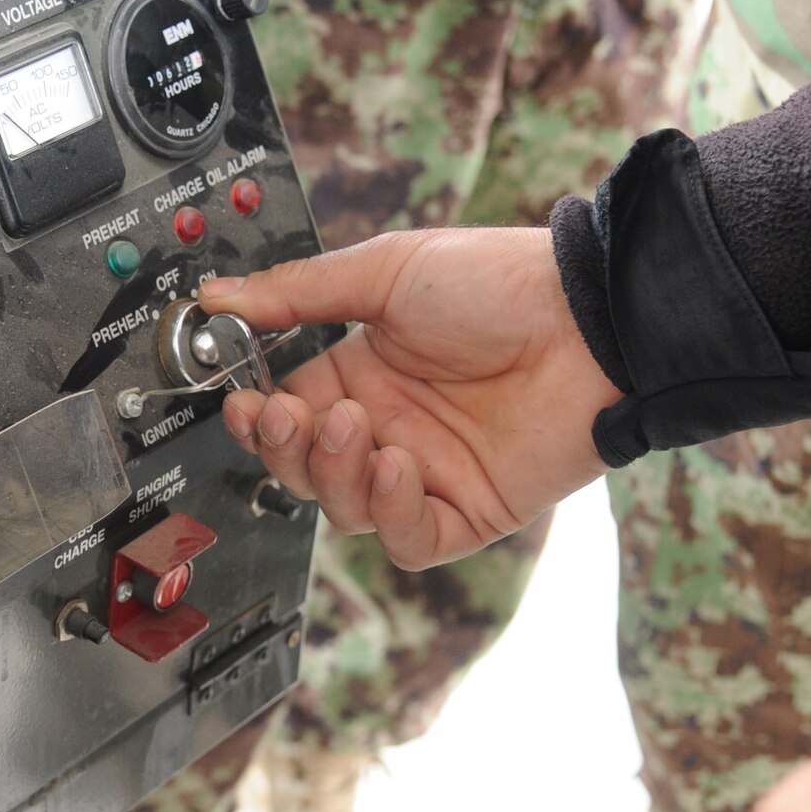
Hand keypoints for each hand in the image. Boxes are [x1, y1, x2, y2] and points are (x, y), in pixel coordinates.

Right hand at [201, 228, 618, 568]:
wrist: (589, 320)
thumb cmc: (502, 284)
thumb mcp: (387, 271)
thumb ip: (298, 292)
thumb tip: (220, 296)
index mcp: (363, 374)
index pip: (286, 417)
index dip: (259, 421)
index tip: (244, 404)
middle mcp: (391, 428)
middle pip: (307, 472)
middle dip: (288, 450)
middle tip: (299, 415)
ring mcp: (428, 474)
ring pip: (347, 510)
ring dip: (336, 474)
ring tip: (356, 427)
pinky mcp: (468, 511)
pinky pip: (407, 540)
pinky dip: (390, 512)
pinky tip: (398, 466)